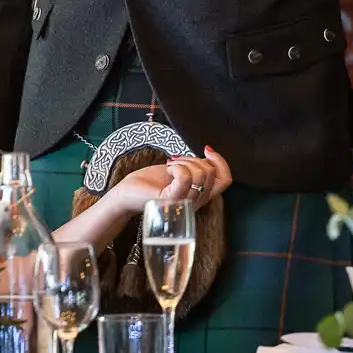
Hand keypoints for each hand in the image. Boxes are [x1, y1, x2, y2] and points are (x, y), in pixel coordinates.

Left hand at [103, 146, 231, 216]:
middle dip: (194, 159)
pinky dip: (177, 166)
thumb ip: (197, 168)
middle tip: (176, 161)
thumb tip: (210, 155)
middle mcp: (196, 202)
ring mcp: (184, 202)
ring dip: (184, 161)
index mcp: (200, 195)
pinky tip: (168, 169)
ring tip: (170, 166)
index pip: (226, 180)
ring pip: (201, 174)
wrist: (126, 193)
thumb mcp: (180, 171)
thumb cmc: (150, 182)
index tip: (207, 150)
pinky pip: (185, 177)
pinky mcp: (171, 200)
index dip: (221, 162)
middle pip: (211, 173)